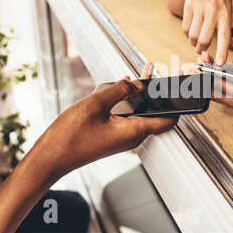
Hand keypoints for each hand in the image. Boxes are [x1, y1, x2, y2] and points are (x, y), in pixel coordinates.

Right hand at [34, 63, 177, 176]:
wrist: (51, 157)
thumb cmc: (70, 137)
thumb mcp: (95, 105)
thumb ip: (118, 91)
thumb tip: (135, 84)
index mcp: (134, 131)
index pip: (168, 120)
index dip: (177, 105)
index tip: (181, 89)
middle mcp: (132, 136)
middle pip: (154, 114)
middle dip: (158, 94)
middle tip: (159, 74)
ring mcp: (122, 137)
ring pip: (139, 113)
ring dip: (141, 96)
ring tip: (142, 76)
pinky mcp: (112, 136)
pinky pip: (126, 117)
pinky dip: (128, 102)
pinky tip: (122, 88)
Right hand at [182, 0, 232, 64]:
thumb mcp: (228, 11)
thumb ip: (228, 31)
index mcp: (225, 14)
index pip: (225, 36)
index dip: (222, 51)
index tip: (220, 63)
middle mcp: (213, 11)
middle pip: (204, 39)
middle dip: (202, 49)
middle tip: (202, 50)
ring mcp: (199, 8)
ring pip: (192, 35)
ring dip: (193, 42)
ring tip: (196, 41)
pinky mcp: (189, 5)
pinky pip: (185, 27)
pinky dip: (187, 33)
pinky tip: (191, 30)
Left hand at [197, 52, 232, 109]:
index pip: (219, 94)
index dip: (207, 84)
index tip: (200, 74)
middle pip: (212, 88)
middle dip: (201, 76)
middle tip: (192, 65)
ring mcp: (232, 91)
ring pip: (213, 82)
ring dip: (205, 71)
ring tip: (200, 59)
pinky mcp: (232, 83)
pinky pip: (219, 76)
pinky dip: (212, 67)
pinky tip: (207, 59)